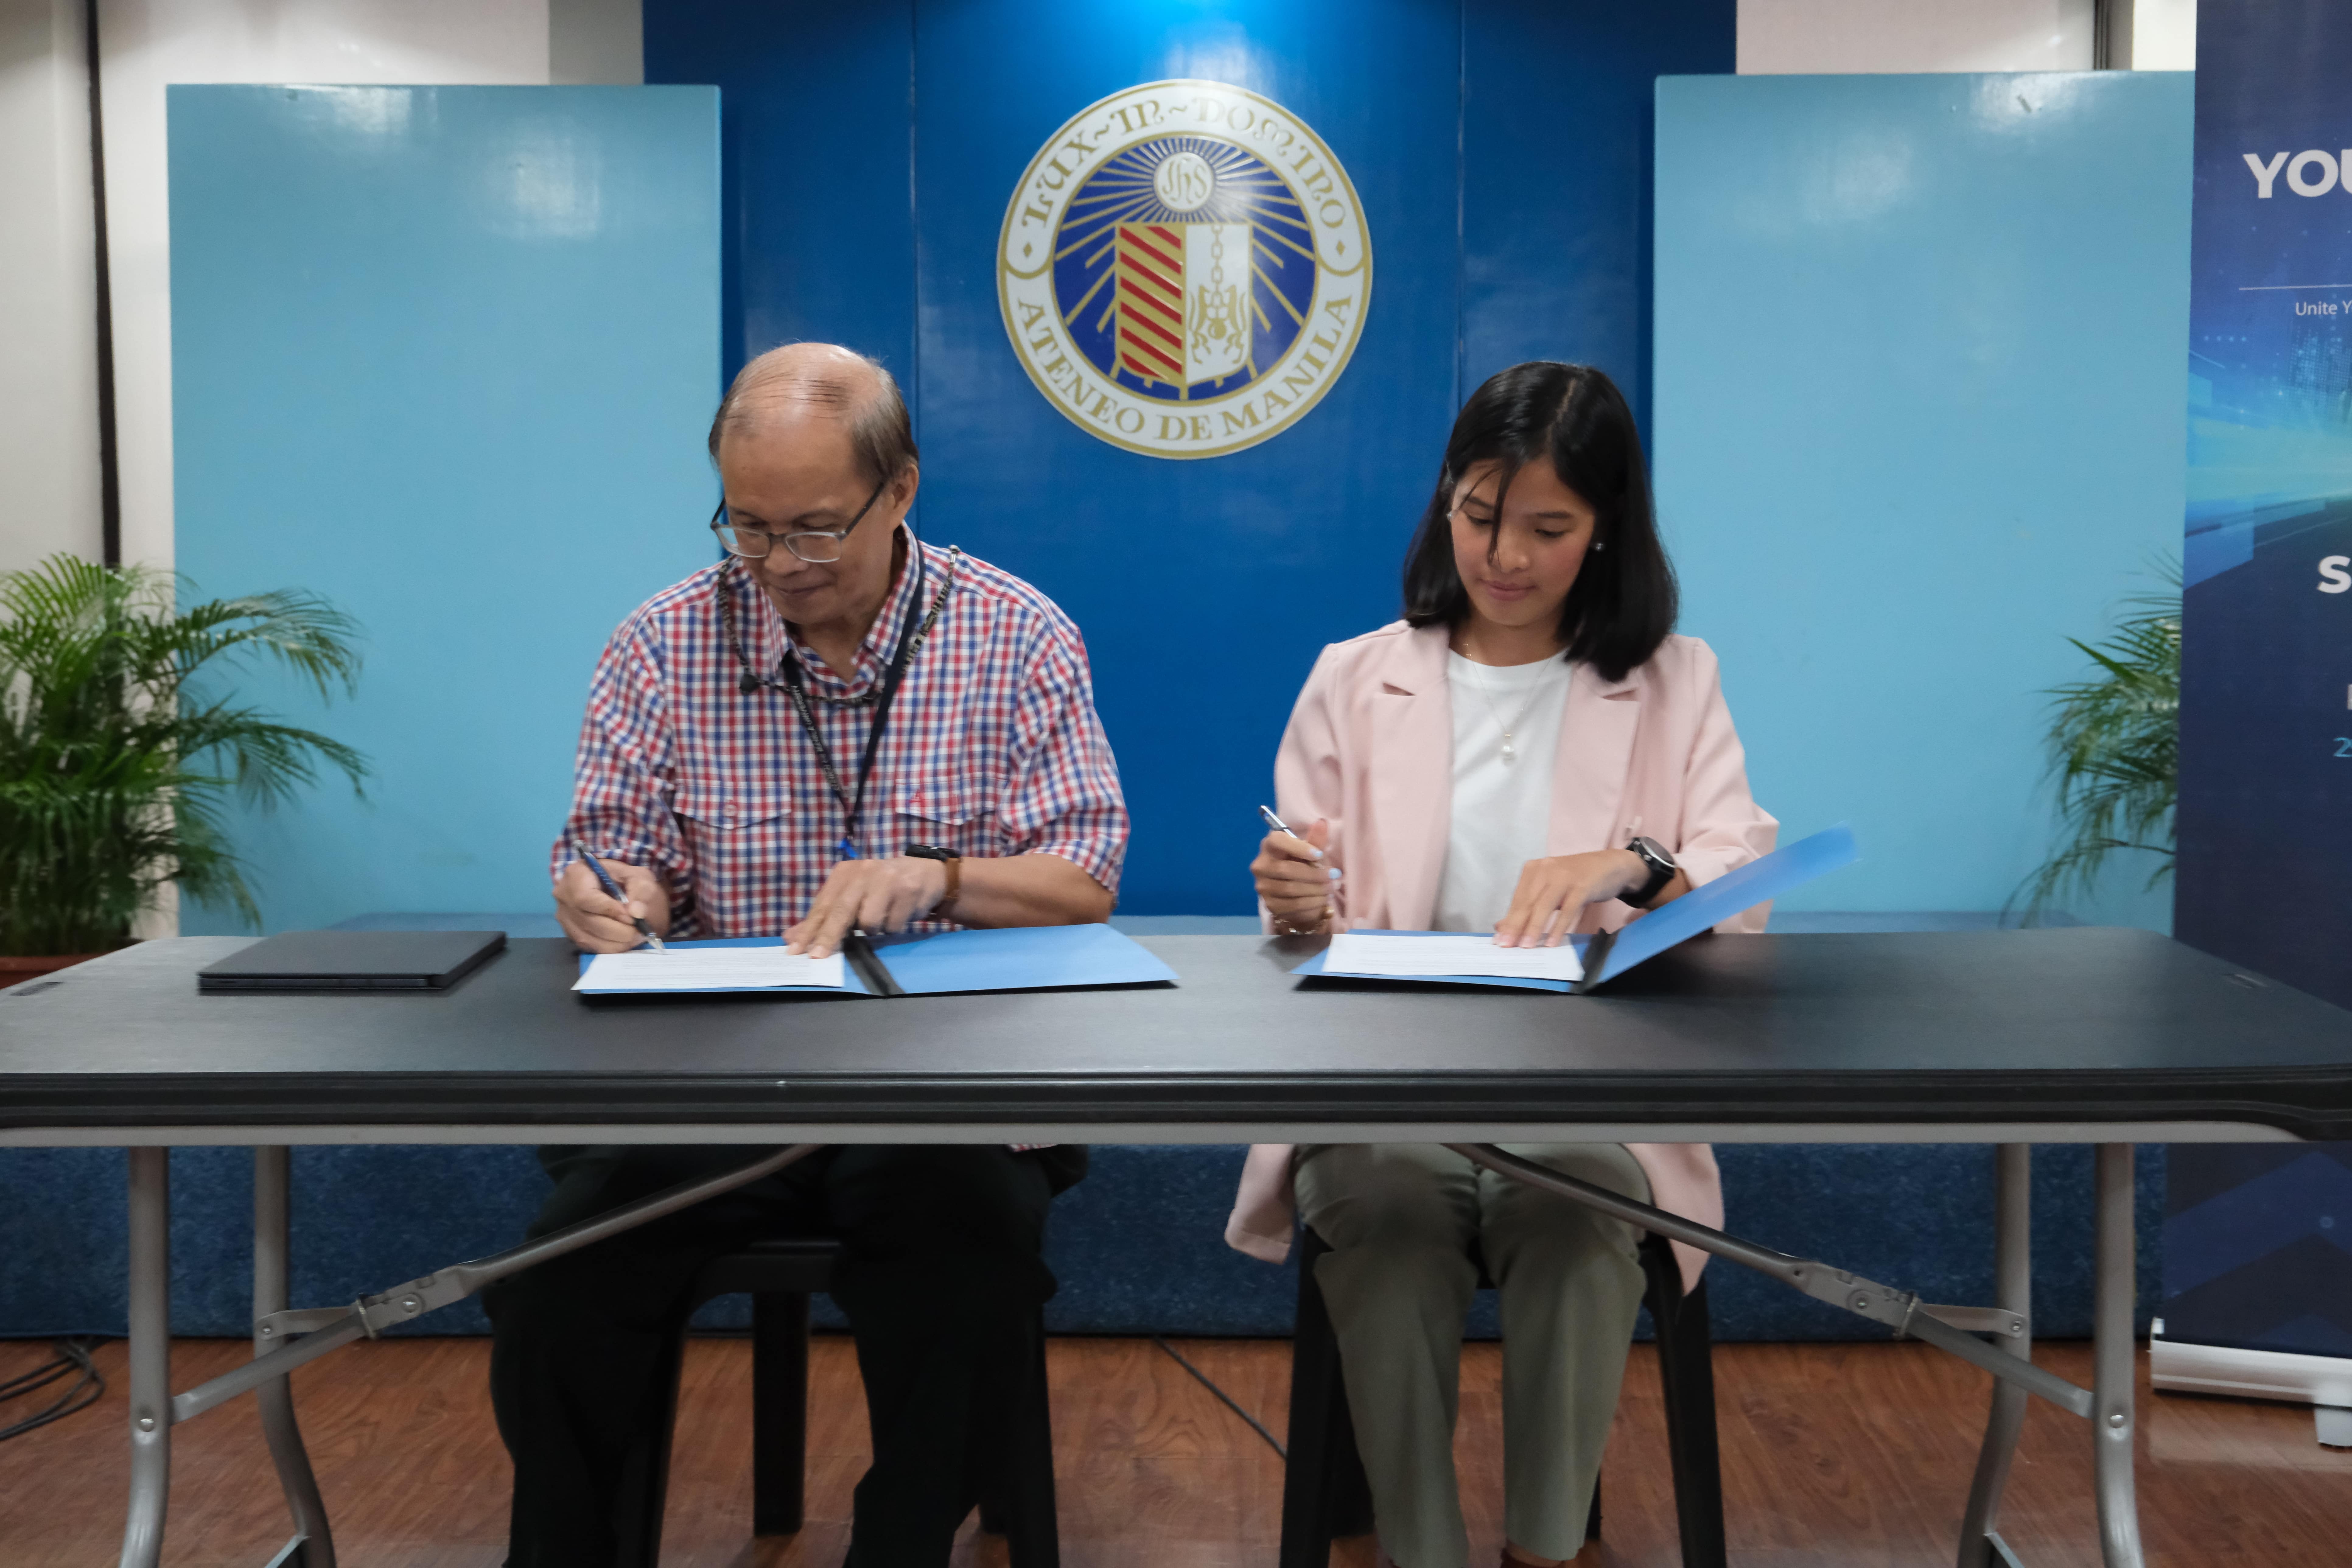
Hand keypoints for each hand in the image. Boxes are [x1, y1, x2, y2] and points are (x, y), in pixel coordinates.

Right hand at [555, 856, 672, 952]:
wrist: (617, 888)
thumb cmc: (625, 879)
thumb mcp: (638, 876)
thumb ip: (640, 890)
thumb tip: (636, 913)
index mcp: (576, 874)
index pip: (585, 897)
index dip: (609, 910)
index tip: (631, 917)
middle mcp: (564, 896)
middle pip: (587, 920)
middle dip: (617, 930)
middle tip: (639, 931)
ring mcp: (564, 916)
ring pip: (587, 937)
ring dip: (615, 942)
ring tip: (635, 937)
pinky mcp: (570, 933)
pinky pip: (588, 947)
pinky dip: (609, 948)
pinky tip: (624, 942)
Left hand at [785, 855, 949, 957]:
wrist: (927, 873)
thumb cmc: (882, 887)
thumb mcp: (851, 895)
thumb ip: (823, 917)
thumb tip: (790, 936)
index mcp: (845, 872)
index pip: (822, 905)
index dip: (809, 929)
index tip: (796, 950)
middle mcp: (864, 871)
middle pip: (841, 910)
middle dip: (829, 936)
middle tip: (818, 957)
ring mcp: (887, 879)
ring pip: (869, 921)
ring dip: (874, 930)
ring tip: (883, 918)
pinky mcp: (908, 890)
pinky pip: (893, 925)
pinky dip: (894, 927)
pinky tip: (900, 913)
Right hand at [1250, 818, 1339, 933]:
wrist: (1300, 893)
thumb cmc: (1305, 866)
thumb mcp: (1312, 852)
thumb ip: (1316, 840)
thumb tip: (1322, 822)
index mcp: (1270, 846)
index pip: (1277, 841)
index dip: (1298, 847)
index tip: (1319, 855)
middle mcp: (1261, 865)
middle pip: (1286, 869)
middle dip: (1314, 874)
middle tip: (1334, 876)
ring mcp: (1263, 887)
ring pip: (1290, 889)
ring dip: (1315, 889)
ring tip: (1331, 888)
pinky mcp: (1269, 904)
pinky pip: (1292, 905)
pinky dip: (1311, 903)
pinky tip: (1323, 900)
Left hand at [1492, 849, 1647, 946]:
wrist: (1608, 865)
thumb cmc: (1574, 880)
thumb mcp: (1548, 889)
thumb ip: (1527, 906)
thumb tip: (1501, 927)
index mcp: (1533, 869)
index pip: (1518, 899)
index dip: (1509, 921)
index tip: (1500, 940)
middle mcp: (1545, 869)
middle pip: (1527, 902)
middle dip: (1516, 926)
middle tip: (1507, 946)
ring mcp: (1564, 876)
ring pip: (1544, 905)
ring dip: (1534, 928)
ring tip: (1526, 946)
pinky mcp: (1581, 885)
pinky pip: (1567, 909)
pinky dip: (1558, 927)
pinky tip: (1551, 941)